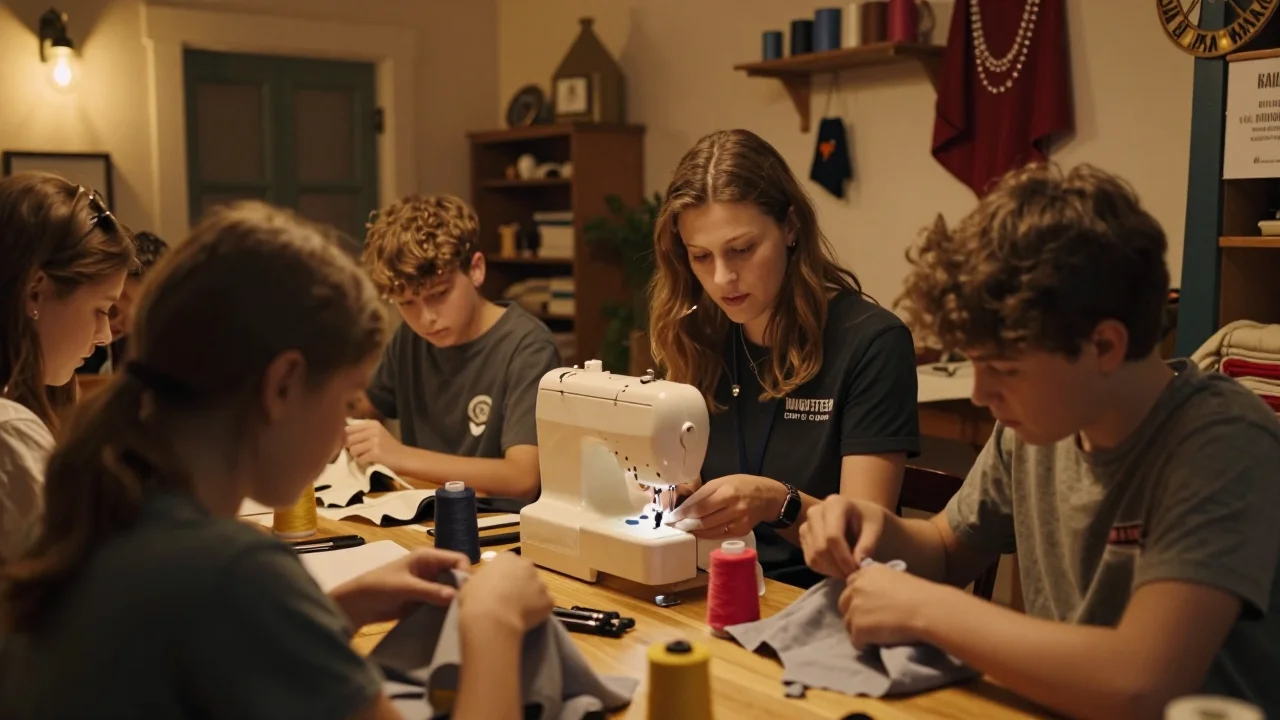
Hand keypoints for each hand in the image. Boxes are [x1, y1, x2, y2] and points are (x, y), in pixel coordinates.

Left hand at [329, 547, 469, 628]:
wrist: (358, 605)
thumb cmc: (378, 587)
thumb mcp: (405, 587)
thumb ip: (429, 591)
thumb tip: (455, 596)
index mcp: (427, 557)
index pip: (457, 559)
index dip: (465, 573)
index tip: (467, 592)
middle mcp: (431, 568)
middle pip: (456, 575)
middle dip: (462, 589)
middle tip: (466, 607)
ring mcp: (428, 585)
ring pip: (451, 590)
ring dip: (454, 601)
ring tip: (460, 616)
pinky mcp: (424, 599)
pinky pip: (442, 602)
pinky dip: (446, 609)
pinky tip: (449, 620)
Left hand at [345, 419, 406, 468]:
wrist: (405, 458)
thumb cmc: (389, 447)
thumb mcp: (377, 434)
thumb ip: (361, 432)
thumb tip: (343, 432)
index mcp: (373, 424)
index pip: (349, 429)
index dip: (348, 438)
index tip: (354, 444)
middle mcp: (373, 430)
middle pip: (349, 439)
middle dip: (352, 448)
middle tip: (360, 452)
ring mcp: (375, 442)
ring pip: (353, 450)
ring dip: (357, 456)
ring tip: (365, 456)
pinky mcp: (375, 454)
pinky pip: (359, 459)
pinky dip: (362, 463)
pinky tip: (370, 461)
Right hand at [458, 553, 553, 634]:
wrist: (491, 618)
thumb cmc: (476, 598)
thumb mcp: (470, 583)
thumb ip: (482, 580)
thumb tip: (484, 586)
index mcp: (507, 558)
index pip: (509, 564)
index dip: (504, 577)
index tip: (499, 589)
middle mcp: (527, 566)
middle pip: (526, 574)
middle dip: (521, 585)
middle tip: (510, 600)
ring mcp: (541, 582)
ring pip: (537, 590)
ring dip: (531, 598)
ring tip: (518, 614)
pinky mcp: (549, 600)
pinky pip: (545, 605)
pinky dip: (539, 612)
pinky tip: (527, 620)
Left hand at [665, 474, 785, 538]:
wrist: (767, 497)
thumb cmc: (742, 485)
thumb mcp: (723, 481)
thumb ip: (704, 492)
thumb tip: (685, 504)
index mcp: (726, 492)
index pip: (699, 506)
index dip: (683, 513)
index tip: (671, 516)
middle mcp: (733, 508)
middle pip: (703, 520)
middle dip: (685, 524)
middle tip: (673, 524)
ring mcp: (738, 522)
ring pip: (709, 530)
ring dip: (693, 531)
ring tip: (682, 528)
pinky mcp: (741, 531)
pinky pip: (719, 535)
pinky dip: (705, 534)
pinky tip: (697, 532)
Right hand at [799, 495, 886, 578]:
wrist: (861, 515)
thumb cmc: (870, 520)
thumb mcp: (876, 528)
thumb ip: (868, 545)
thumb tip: (857, 564)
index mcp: (834, 504)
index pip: (832, 536)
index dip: (844, 558)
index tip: (858, 570)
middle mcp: (815, 512)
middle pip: (820, 548)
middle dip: (838, 567)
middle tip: (854, 575)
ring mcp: (807, 524)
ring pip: (813, 556)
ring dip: (831, 570)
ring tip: (848, 573)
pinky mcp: (804, 537)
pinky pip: (810, 560)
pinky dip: (824, 569)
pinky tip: (839, 568)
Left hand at [838, 563, 946, 648]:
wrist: (928, 610)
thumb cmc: (921, 595)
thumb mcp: (896, 577)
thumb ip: (879, 583)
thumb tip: (875, 595)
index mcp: (867, 572)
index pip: (851, 583)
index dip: (859, 596)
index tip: (869, 605)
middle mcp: (856, 588)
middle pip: (844, 603)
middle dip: (854, 612)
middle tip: (871, 622)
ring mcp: (855, 608)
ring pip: (848, 623)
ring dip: (859, 629)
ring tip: (877, 634)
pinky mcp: (858, 628)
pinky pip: (855, 641)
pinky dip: (865, 644)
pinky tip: (878, 643)